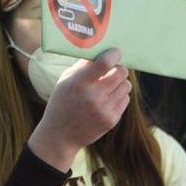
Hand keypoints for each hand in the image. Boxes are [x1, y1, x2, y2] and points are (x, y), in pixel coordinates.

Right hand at [27, 47, 131, 170]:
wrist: (60, 136)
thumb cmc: (62, 102)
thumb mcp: (65, 80)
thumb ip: (83, 65)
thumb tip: (102, 50)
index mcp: (79, 83)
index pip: (104, 63)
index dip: (113, 55)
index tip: (115, 52)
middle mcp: (93, 97)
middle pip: (121, 73)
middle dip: (119, 68)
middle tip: (113, 68)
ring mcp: (103, 110)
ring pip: (126, 85)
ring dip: (120, 82)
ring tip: (109, 85)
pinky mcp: (111, 121)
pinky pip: (125, 99)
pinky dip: (119, 95)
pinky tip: (108, 98)